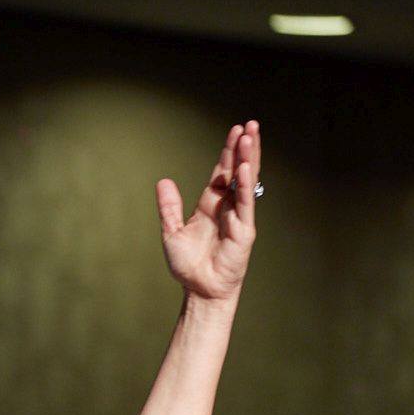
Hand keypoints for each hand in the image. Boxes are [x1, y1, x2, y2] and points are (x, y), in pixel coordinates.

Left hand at [156, 119, 258, 301]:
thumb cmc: (188, 265)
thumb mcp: (171, 231)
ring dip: (248, 158)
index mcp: (211, 204)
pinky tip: (246, 168)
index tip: (235, 130)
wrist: (199, 290)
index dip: (228, 151)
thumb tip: (163, 181)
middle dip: (244, 147)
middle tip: (250, 124)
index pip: (222, 171)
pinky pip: (246, 204)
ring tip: (250, 136)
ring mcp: (238, 216)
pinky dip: (246, 185)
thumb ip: (169, 207)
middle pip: (237, 170)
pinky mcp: (244, 230)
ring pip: (245, 182)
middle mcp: (227, 206)